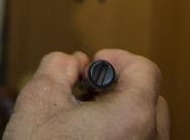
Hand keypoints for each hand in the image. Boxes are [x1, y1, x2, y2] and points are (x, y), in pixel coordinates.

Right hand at [3, 50, 168, 139]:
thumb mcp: (40, 97)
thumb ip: (60, 65)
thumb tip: (73, 63)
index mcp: (133, 116)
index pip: (146, 71)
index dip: (118, 59)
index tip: (95, 67)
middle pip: (150, 97)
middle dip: (120, 87)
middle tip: (88, 92)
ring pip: (146, 125)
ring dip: (122, 114)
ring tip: (87, 120)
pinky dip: (122, 135)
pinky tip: (91, 139)